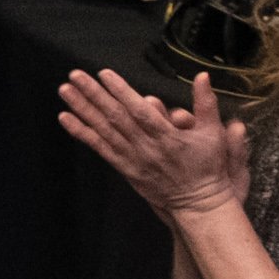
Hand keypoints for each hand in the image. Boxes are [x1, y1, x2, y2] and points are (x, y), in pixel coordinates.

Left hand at [57, 65, 247, 221]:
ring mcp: (134, 159)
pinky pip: (101, 149)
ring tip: (65, 90)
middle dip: (94, 95)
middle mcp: (147, 148)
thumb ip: (206, 104)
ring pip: (104, 131)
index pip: (140, 111)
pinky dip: (82, 133)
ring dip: (83, 109)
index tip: (104, 74)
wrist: (200, 204)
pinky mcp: (126, 169)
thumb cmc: (208, 167)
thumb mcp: (214, 134)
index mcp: (168, 137)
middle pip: (116, 118)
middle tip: (75, 75)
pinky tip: (66, 118)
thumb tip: (203, 76)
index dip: (122, 92)